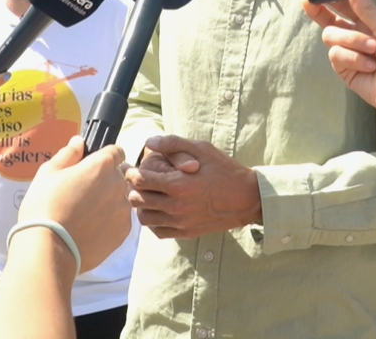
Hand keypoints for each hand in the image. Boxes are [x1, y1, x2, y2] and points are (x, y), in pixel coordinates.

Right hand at [16, 136, 130, 272]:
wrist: (49, 249)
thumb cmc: (45, 206)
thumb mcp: (48, 173)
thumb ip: (68, 154)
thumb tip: (79, 141)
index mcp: (102, 165)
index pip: (116, 151)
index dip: (104, 157)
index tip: (91, 167)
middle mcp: (118, 184)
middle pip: (117, 176)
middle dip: (104, 181)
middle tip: (81, 194)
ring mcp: (123, 209)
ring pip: (119, 198)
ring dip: (107, 202)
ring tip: (84, 215)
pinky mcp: (123, 231)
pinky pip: (119, 219)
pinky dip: (108, 222)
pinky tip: (89, 229)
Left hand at [124, 135, 260, 238]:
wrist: (246, 198)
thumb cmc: (224, 169)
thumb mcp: (202, 148)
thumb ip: (173, 143)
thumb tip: (148, 142)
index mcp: (179, 184)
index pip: (140, 180)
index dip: (130, 172)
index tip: (130, 167)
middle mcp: (177, 206)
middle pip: (137, 200)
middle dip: (132, 188)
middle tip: (135, 181)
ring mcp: (181, 222)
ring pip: (144, 218)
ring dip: (140, 205)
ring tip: (146, 195)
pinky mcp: (186, 232)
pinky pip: (158, 231)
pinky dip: (153, 221)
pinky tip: (158, 209)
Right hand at [302, 0, 375, 120]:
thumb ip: (366, 7)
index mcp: (368, 21)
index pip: (343, 4)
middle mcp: (355, 35)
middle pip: (328, 20)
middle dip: (318, 10)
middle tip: (308, 1)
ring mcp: (349, 54)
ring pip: (331, 36)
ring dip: (352, 40)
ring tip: (373, 49)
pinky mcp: (345, 71)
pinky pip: (336, 55)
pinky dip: (353, 58)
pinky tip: (370, 66)